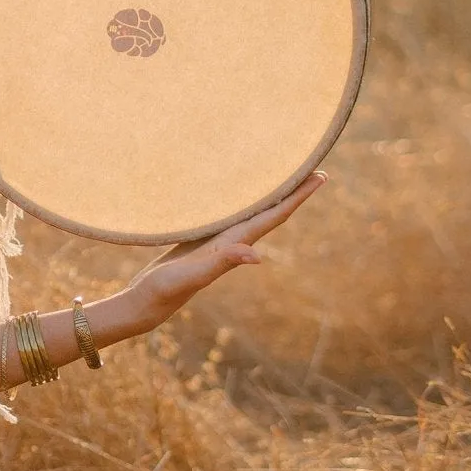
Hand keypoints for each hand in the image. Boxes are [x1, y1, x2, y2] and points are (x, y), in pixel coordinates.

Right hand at [119, 172, 327, 333]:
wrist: (149, 301)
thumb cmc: (167, 289)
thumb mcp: (195, 275)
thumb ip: (223, 264)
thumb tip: (258, 257)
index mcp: (235, 242)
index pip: (274, 216)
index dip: (298, 197)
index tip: (322, 176)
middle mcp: (233, 240)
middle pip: (271, 211)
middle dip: (294, 192)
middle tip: (317, 168)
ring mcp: (218, 240)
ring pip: (253, 212)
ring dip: (272, 196)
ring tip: (287, 176)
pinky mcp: (202, 238)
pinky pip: (232, 214)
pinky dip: (244, 201)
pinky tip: (243, 194)